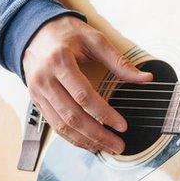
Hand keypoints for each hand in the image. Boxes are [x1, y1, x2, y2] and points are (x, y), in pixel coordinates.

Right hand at [22, 15, 151, 153]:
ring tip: (105, 148)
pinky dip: (70, 137)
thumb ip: (119, 61)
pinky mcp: (36, 100)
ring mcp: (38, 92)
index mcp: (60, 61)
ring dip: (84, 141)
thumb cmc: (66, 34)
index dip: (104, 114)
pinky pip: (53, 124)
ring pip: (61, 125)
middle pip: (72, 116)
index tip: (122, 126)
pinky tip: (87, 143)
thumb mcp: (94, 39)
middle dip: (97, 134)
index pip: (83, 95)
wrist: (33, 32)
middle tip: (118, 145)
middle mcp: (45, 79)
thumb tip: (145, 78)